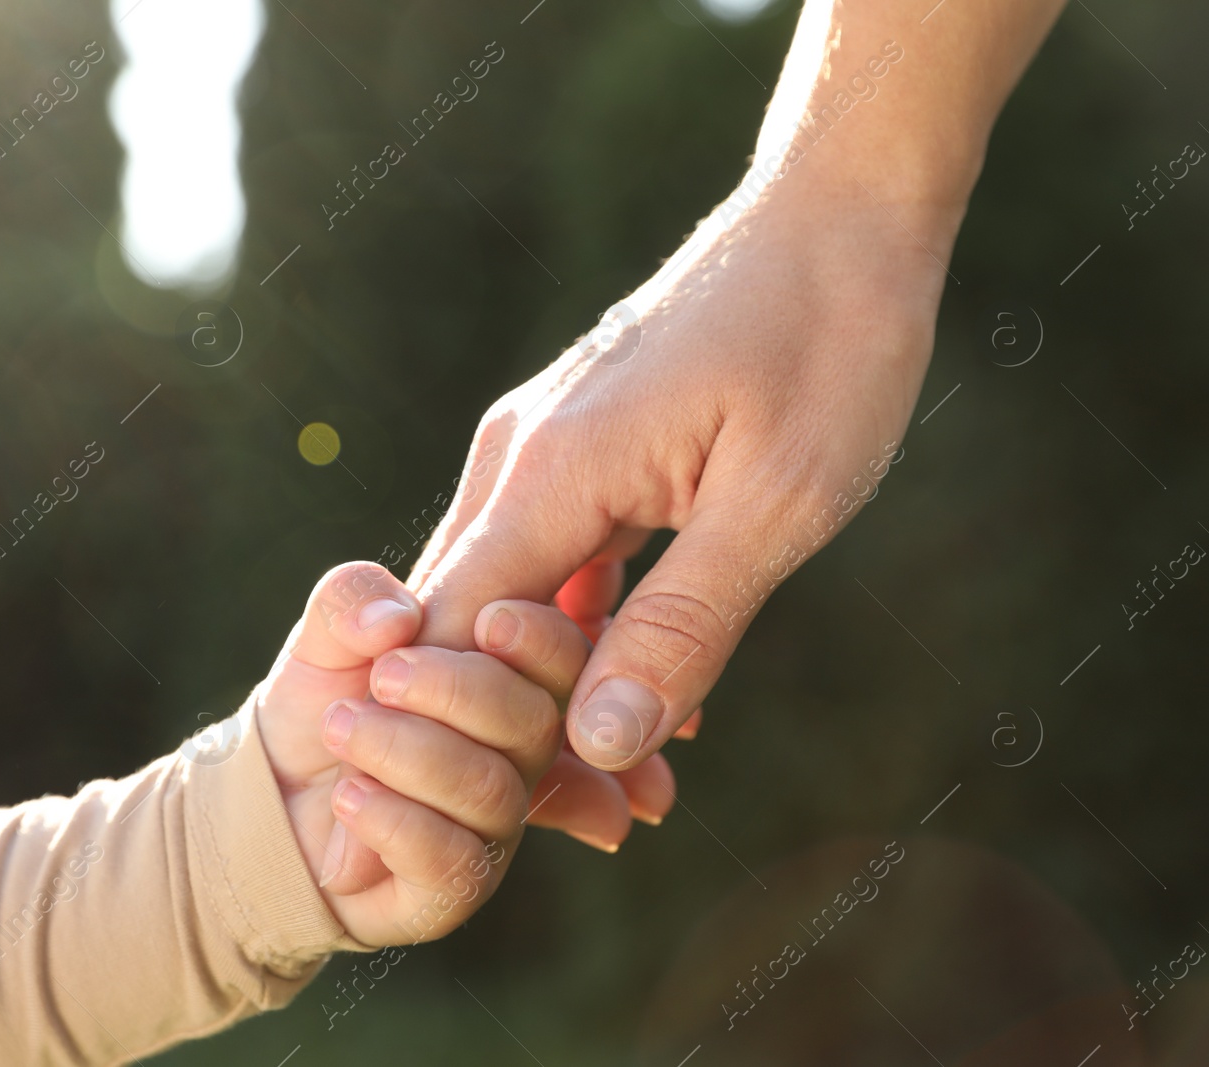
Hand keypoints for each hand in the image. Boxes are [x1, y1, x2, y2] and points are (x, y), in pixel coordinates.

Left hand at [254, 562, 600, 945]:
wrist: (270, 798)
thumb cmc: (324, 706)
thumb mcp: (324, 638)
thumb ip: (352, 601)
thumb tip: (396, 617)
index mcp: (508, 683)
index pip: (564, 661)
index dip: (542, 641)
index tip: (488, 620)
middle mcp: (516, 758)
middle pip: (536, 724)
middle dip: (457, 690)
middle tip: (382, 676)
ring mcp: (490, 827)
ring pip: (489, 790)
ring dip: (408, 752)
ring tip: (342, 729)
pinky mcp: (453, 888)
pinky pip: (451, 860)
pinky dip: (394, 821)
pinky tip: (349, 798)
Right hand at [410, 170, 952, 775]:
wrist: (841, 215)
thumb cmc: (825, 342)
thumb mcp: (776, 505)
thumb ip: (681, 626)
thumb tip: (595, 742)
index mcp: (550, 470)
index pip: (447, 631)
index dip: (470, 731)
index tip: (538, 810)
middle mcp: (520, 456)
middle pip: (467, 623)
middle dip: (523, 729)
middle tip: (614, 820)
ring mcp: (546, 446)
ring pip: (513, 596)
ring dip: (565, 687)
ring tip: (648, 780)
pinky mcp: (584, 446)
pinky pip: (559, 559)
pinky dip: (594, 629)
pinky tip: (662, 685)